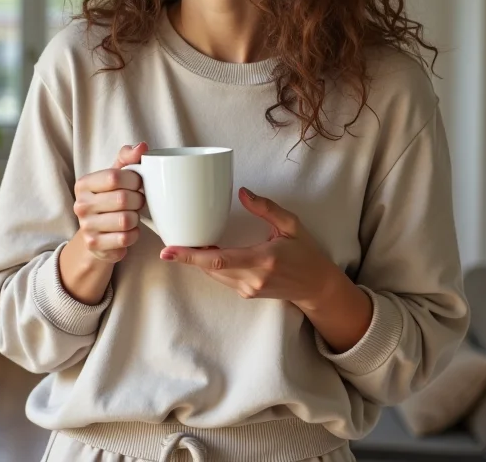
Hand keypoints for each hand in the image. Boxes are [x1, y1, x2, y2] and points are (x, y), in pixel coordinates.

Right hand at [72, 142, 147, 263]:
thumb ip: (128, 157)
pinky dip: (134, 235)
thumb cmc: (110, 197)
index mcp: (84, 184)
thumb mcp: (116, 175)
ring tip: (132, 215)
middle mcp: (80, 205)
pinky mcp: (95, 246)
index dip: (134, 180)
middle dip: (138, 200)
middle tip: (137, 201)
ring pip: (126, 220)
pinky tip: (128, 230)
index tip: (138, 183)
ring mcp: (86, 227)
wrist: (96, 232)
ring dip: (136, 218)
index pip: (115, 177)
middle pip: (123, 199)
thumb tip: (142, 147)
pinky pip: (126, 239)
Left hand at [159, 187, 340, 308]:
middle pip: (210, 269)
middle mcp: (252, 279)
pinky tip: (206, 252)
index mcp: (262, 260)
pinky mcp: (247, 293)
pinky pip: (221, 278)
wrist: (317, 287)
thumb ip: (267, 208)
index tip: (168, 252)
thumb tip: (242, 192)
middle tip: (171, 241)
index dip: (191, 256)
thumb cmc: (306, 253)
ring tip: (184, 244)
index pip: (219, 260)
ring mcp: (248, 289)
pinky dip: (210, 266)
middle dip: (188, 256)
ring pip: (213, 275)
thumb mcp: (292, 225)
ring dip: (198, 261)